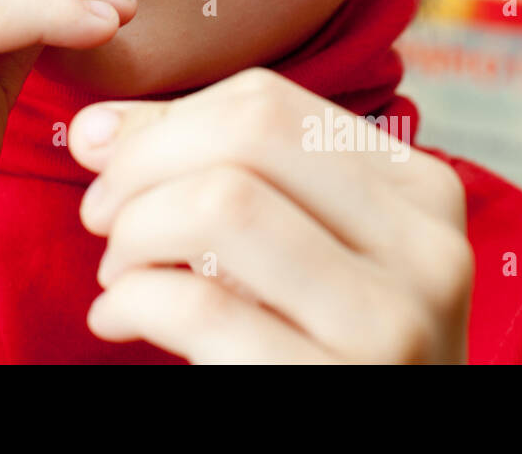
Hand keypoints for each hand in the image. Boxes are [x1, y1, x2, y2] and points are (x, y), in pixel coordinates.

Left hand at [68, 67, 471, 362]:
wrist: (386, 453)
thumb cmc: (323, 346)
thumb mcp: (302, 250)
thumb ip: (214, 170)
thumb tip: (96, 128)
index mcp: (422, 190)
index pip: (267, 102)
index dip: (165, 122)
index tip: (111, 162)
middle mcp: (425, 247)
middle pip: (247, 134)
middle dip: (141, 163)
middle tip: (101, 215)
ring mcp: (391, 325)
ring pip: (223, 204)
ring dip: (135, 231)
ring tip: (118, 271)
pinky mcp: (337, 391)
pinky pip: (199, 307)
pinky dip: (130, 301)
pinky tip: (116, 319)